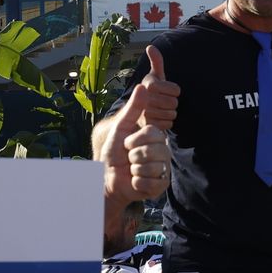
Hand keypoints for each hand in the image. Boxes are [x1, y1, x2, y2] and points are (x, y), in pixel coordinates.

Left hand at [101, 46, 175, 201]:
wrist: (108, 178)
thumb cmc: (113, 152)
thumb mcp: (121, 127)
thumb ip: (133, 108)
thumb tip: (143, 86)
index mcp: (156, 137)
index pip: (152, 134)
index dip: (134, 140)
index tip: (127, 144)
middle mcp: (163, 152)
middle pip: (154, 151)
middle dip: (134, 156)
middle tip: (129, 159)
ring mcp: (164, 170)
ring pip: (153, 168)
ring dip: (135, 171)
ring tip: (132, 171)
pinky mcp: (161, 186)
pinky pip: (152, 183)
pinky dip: (138, 184)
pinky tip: (135, 182)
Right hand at [131, 45, 178, 129]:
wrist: (138, 112)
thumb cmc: (152, 92)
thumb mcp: (155, 76)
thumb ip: (156, 61)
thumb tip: (150, 46)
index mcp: (149, 85)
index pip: (176, 90)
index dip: (174, 91)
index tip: (165, 91)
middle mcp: (145, 98)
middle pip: (174, 103)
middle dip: (172, 103)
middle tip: (163, 102)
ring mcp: (145, 113)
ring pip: (172, 114)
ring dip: (169, 113)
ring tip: (160, 110)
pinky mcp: (148, 125)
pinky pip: (168, 124)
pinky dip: (166, 123)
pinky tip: (159, 119)